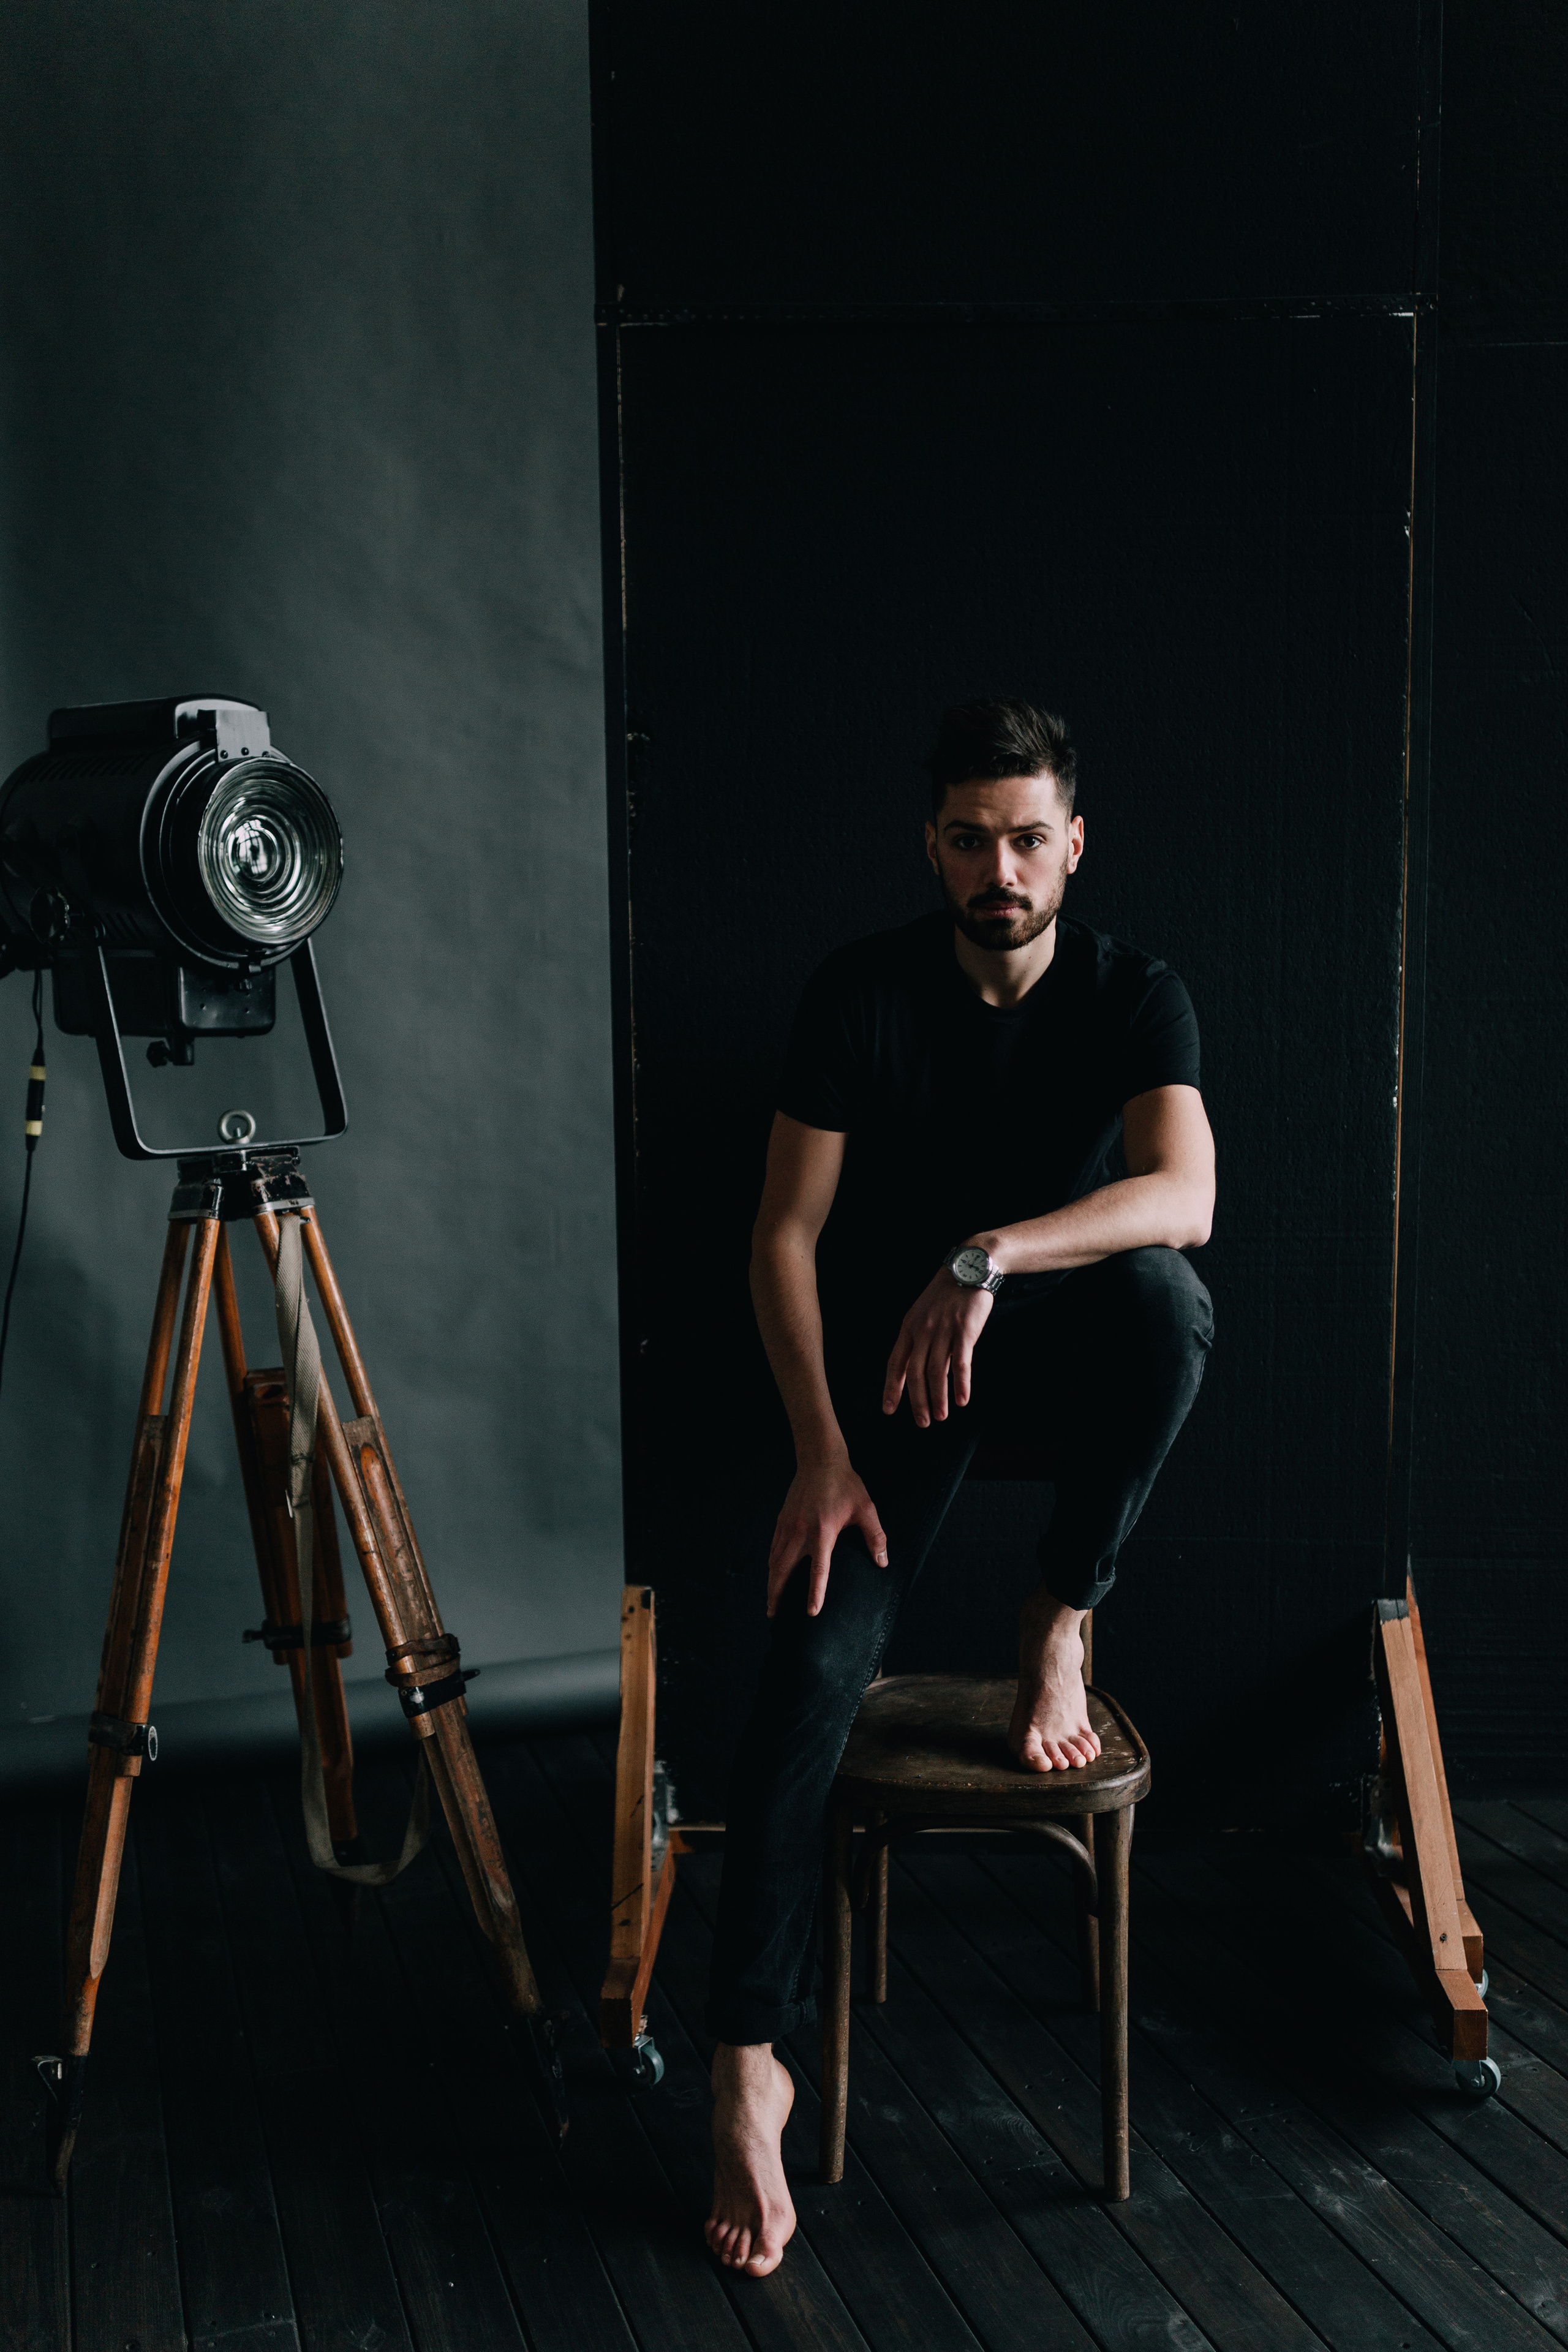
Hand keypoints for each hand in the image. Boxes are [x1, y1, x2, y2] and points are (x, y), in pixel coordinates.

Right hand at [767, 1453, 887, 1617]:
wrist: (820, 1459)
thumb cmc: (845, 1485)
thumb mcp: (866, 1509)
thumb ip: (875, 1536)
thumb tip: (882, 1562)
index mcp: (823, 1532)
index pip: (817, 1570)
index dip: (814, 1593)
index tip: (811, 1612)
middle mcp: (800, 1532)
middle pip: (783, 1570)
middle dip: (777, 1595)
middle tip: (774, 1616)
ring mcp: (788, 1526)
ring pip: (774, 1560)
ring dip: (771, 1582)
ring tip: (771, 1601)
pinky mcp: (782, 1520)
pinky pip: (773, 1548)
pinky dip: (771, 1564)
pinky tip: (773, 1573)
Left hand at [882, 1267, 994, 1425]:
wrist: (971, 1267)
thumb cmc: (947, 1293)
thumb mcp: (924, 1312)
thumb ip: (920, 1338)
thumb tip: (917, 1368)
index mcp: (909, 1327)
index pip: (896, 1363)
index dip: (892, 1388)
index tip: (888, 1409)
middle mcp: (923, 1330)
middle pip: (916, 1373)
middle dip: (917, 1401)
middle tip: (922, 1422)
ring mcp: (943, 1330)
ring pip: (937, 1372)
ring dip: (938, 1398)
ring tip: (940, 1417)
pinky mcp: (965, 1330)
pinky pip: (961, 1363)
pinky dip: (961, 1384)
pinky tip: (962, 1399)